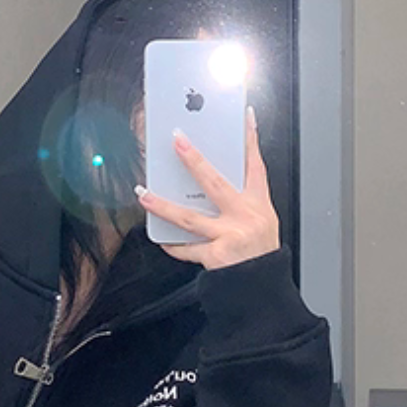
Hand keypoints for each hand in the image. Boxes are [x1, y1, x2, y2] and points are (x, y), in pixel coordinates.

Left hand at [136, 106, 280, 269]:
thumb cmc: (259, 255)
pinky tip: (160, 237)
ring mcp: (230, 236)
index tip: (245, 117)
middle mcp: (245, 217)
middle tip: (177, 140)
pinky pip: (187, 248)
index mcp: (260, 205)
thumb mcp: (262, 223)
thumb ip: (239, 203)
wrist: (261, 289)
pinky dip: (172, 244)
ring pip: (188, 217)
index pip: (256, 165)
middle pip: (214, 182)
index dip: (251, 140)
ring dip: (162, 205)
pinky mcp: (215, 256)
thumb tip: (205, 186)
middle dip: (193, 159)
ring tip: (143, 194)